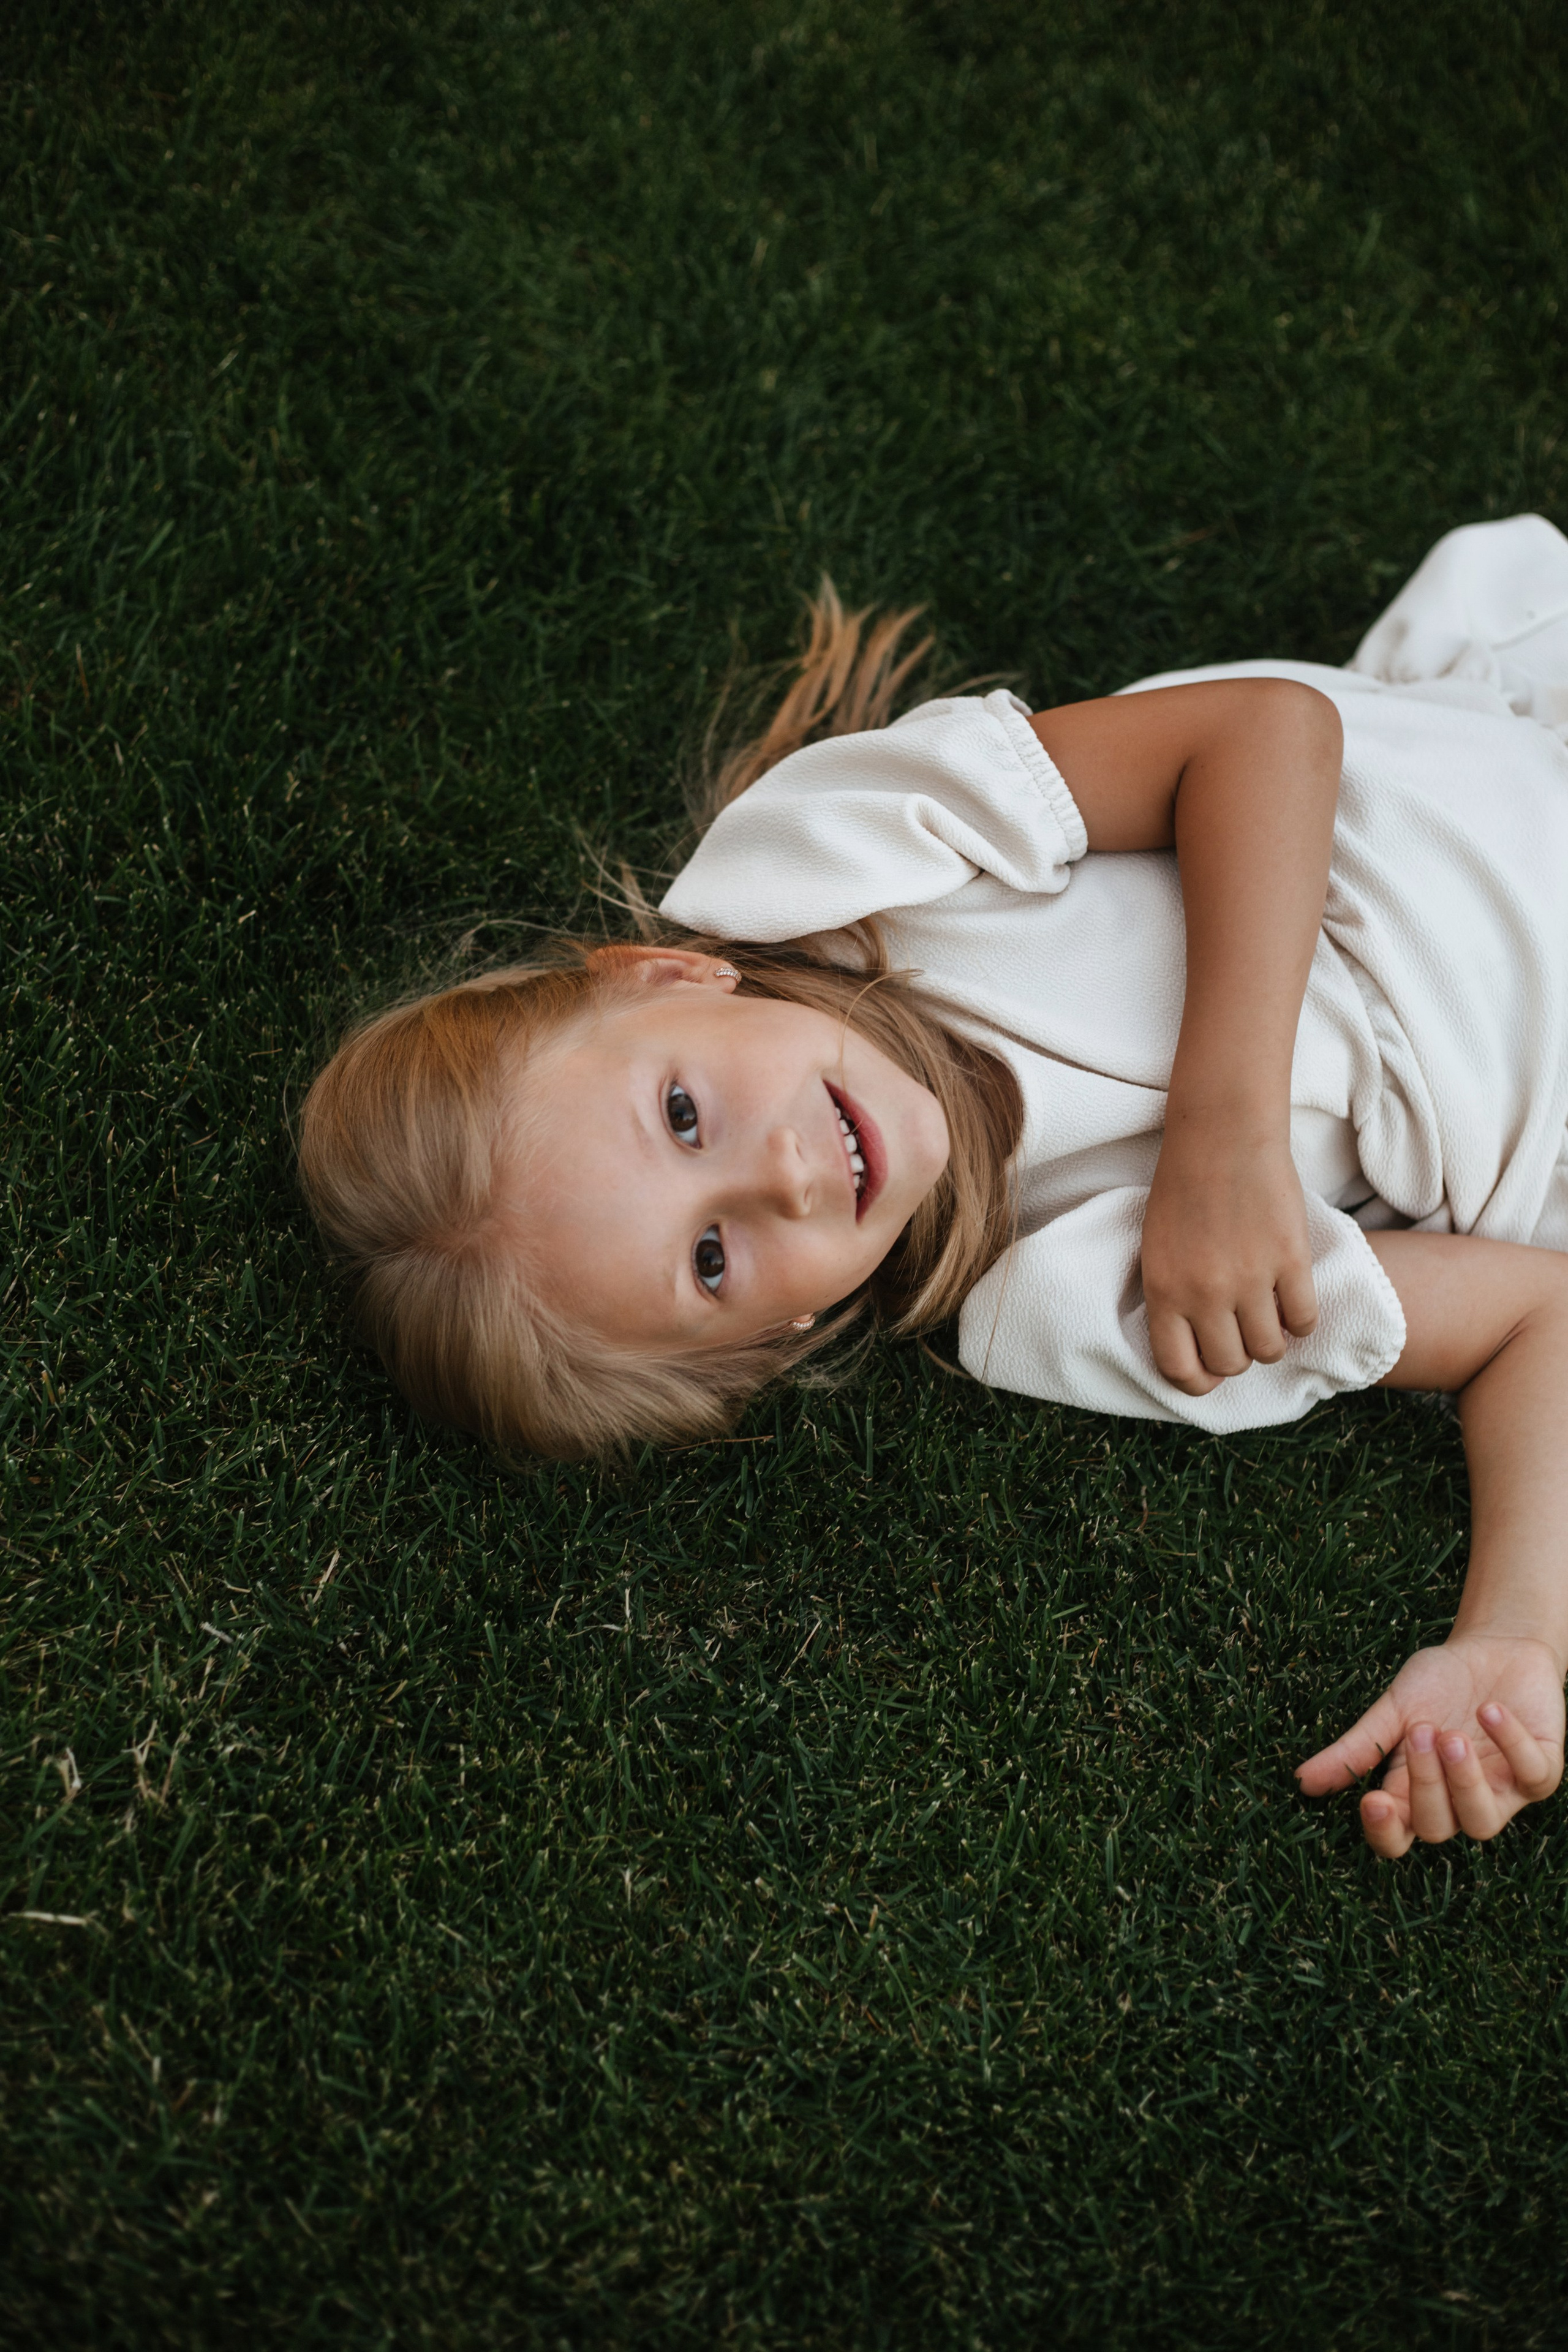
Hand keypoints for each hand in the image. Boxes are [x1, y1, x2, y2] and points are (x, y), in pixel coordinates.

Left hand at [1141, 1126, 1317, 1393]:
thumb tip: (1194, 1348)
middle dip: (1237, 1357)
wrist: (1222, 1136)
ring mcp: (1251, 1280)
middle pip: (1231, 1364)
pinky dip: (1301, 1320)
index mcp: (1164, 1292)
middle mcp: (1205, 1294)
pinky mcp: (1291, 1261)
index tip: (1208, 1371)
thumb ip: (1172, 1298)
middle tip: (1241, 1333)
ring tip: (1268, 1317)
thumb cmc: (1182, 1189)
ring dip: (1271, 1340)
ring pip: (1270, 1350)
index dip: (1197, 1381)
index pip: (1179, 1369)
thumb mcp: (1157, 1250)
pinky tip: (1293, 1301)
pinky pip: (1304, 1321)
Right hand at [1295, 1634, 1565, 1853]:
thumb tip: (1301, 1782)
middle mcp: (1460, 1802)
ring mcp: (1503, 1791)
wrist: (1497, 1644)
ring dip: (1465, 1781)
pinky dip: (1510, 1744)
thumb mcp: (1394, 1710)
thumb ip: (1356, 1747)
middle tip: (1422, 1732)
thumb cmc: (1442, 1682)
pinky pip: (1531, 1775)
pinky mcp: (1543, 1770)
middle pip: (1437, 1828)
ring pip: (1483, 1822)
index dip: (1384, 1833)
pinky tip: (1490, 1711)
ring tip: (1452, 1734)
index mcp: (1417, 1792)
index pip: (1397, 1837)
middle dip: (1425, 1784)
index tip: (1370, 1802)